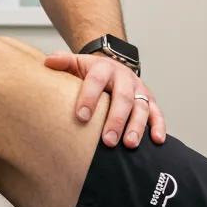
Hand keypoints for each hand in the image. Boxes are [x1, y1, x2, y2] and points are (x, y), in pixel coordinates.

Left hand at [45, 52, 165, 148]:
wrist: (112, 66)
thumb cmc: (91, 72)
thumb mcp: (76, 63)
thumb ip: (63, 62)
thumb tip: (48, 62)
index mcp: (103, 68)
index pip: (96, 81)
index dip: (89, 97)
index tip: (81, 116)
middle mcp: (124, 78)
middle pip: (122, 98)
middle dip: (115, 120)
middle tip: (107, 140)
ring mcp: (139, 89)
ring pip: (141, 108)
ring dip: (136, 127)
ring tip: (128, 144)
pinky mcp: (150, 100)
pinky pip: (157, 113)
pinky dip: (158, 126)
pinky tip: (157, 140)